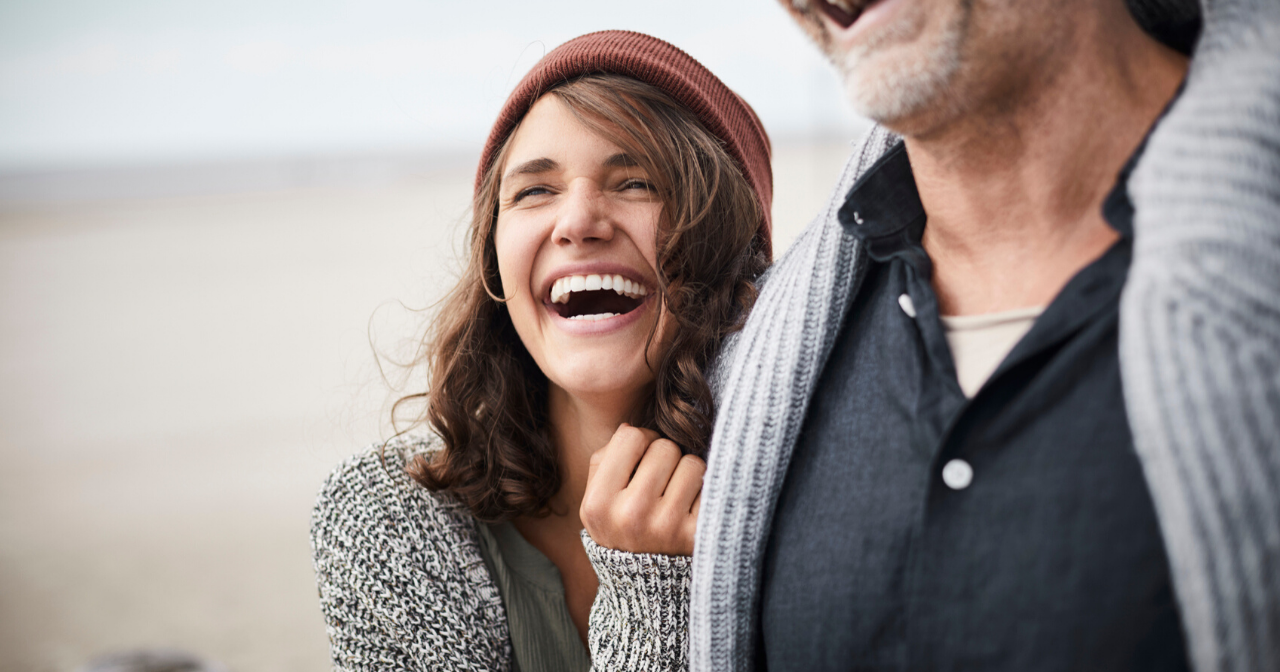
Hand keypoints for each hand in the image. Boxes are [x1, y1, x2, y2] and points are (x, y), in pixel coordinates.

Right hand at [580, 424, 703, 555]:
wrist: (643, 587)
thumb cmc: (619, 530)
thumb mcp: (594, 502)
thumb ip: (604, 460)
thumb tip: (631, 427)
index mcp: (599, 503)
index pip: (631, 437)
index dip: (640, 441)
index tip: (642, 456)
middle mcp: (631, 515)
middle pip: (665, 447)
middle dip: (665, 457)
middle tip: (660, 479)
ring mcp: (666, 527)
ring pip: (693, 463)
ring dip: (687, 473)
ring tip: (675, 493)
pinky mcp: (696, 536)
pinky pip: (711, 487)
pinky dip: (703, 493)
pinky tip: (689, 509)